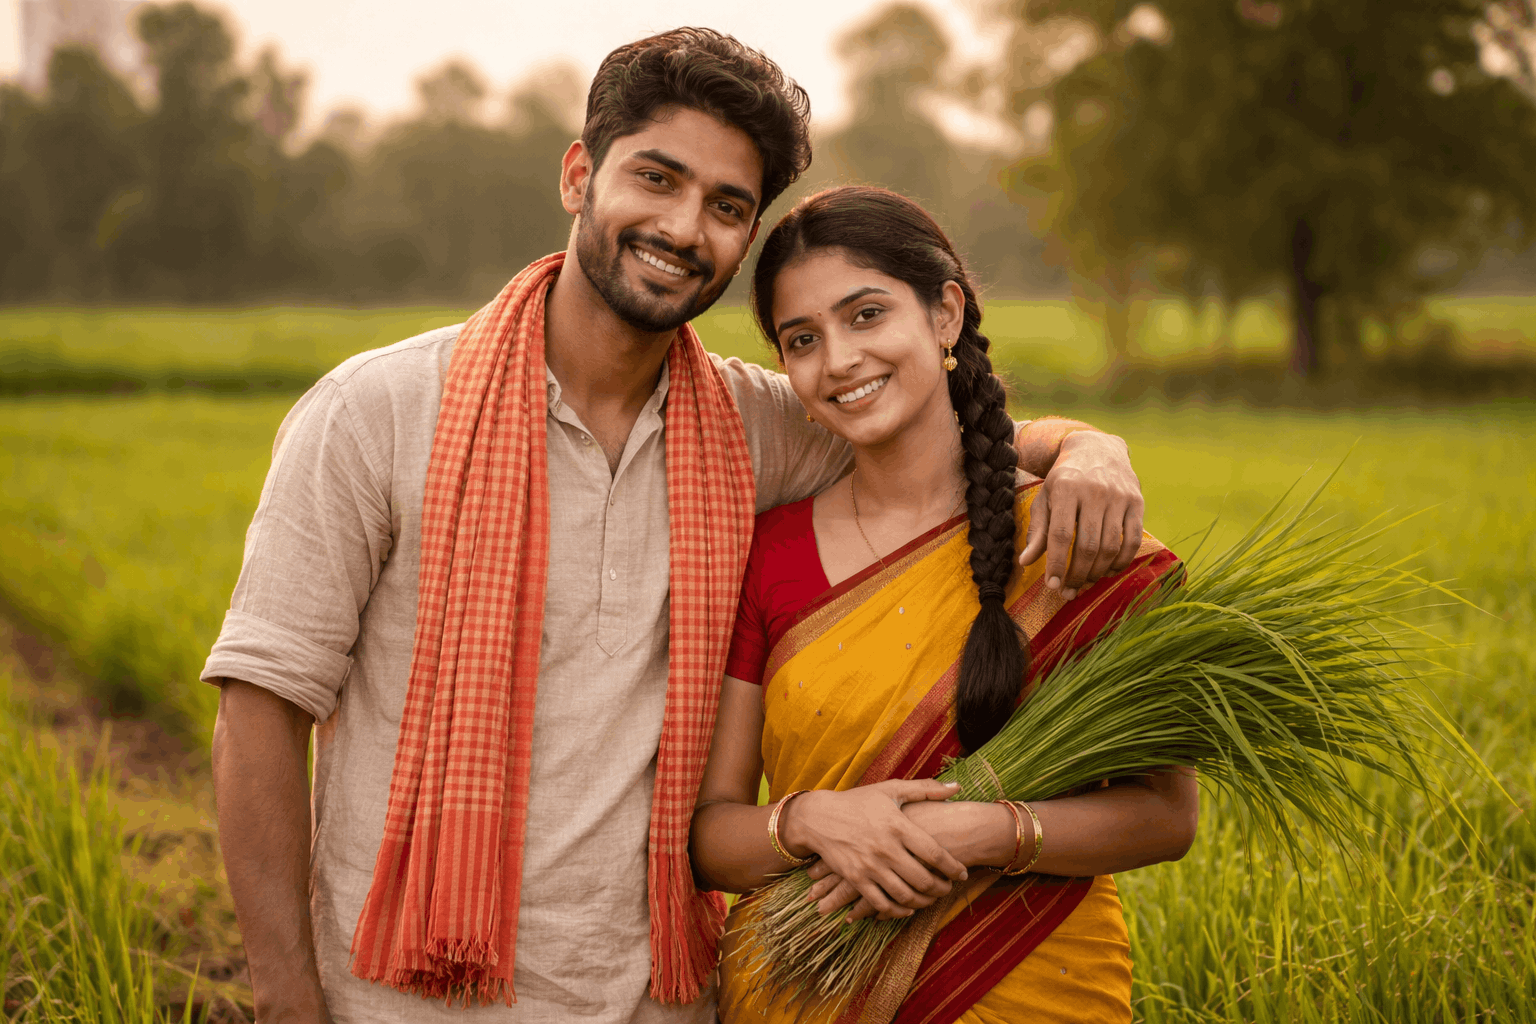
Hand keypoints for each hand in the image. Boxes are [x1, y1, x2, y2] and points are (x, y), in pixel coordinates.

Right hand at [805, 801, 1009, 920]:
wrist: (819, 817)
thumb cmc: (859, 801)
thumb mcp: (891, 790)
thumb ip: (925, 789)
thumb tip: (957, 787)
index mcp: (898, 826)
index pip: (935, 854)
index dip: (953, 868)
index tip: (962, 873)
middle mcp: (886, 849)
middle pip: (923, 879)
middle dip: (941, 888)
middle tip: (948, 888)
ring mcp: (870, 867)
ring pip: (905, 895)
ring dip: (923, 901)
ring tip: (931, 898)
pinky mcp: (856, 879)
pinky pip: (882, 904)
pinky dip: (898, 910)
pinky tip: (907, 907)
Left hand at [1018, 431, 1143, 599]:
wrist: (1097, 448)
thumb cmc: (1065, 479)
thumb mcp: (1045, 497)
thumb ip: (1037, 530)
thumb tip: (1025, 562)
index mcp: (1066, 488)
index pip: (1061, 534)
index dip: (1057, 563)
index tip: (1053, 585)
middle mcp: (1095, 491)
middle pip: (1088, 545)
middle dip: (1078, 574)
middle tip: (1069, 591)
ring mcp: (1119, 496)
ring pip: (1111, 546)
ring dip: (1098, 572)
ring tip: (1085, 583)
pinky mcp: (1137, 502)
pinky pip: (1133, 540)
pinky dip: (1122, 561)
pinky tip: (1109, 571)